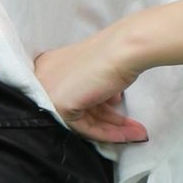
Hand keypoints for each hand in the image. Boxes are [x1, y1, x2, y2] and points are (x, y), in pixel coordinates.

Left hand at [31, 28, 148, 145]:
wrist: (124, 48)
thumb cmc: (116, 52)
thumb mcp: (97, 72)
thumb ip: (93, 89)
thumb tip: (105, 102)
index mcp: (50, 64)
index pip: (73, 95)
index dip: (99, 106)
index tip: (119, 113)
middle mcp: (45, 76)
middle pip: (78, 109)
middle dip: (109, 122)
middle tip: (132, 128)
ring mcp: (49, 90)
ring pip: (83, 121)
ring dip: (113, 129)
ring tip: (137, 133)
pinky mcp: (59, 104)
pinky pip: (85, 127)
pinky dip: (109, 133)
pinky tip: (129, 134)